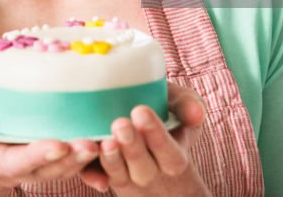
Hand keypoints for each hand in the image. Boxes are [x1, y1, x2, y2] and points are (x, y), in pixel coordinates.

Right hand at [0, 88, 100, 195]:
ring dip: (87, 158)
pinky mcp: (48, 154)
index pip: (17, 162)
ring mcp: (35, 163)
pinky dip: (93, 156)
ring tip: (109, 141)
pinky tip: (114, 144)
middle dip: (72, 158)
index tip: (59, 143)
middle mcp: (17, 167)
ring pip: (65, 166)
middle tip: (94, 143)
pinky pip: (72, 159)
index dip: (39, 155)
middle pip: (48, 168)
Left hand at [79, 83, 209, 195]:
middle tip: (121, 124)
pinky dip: (92, 173)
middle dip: (132, 147)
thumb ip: (187, 104)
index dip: (156, 136)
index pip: (169, 154)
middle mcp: (150, 172)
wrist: (143, 135)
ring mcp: (126, 177)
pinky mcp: (103, 173)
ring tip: (106, 141)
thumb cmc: (164, 115)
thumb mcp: (181, 109)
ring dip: (112, 160)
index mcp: (174, 158)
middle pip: (143, 168)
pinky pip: (96, 177)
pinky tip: (86, 160)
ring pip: (119, 175)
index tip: (142, 112)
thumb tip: (197, 113)